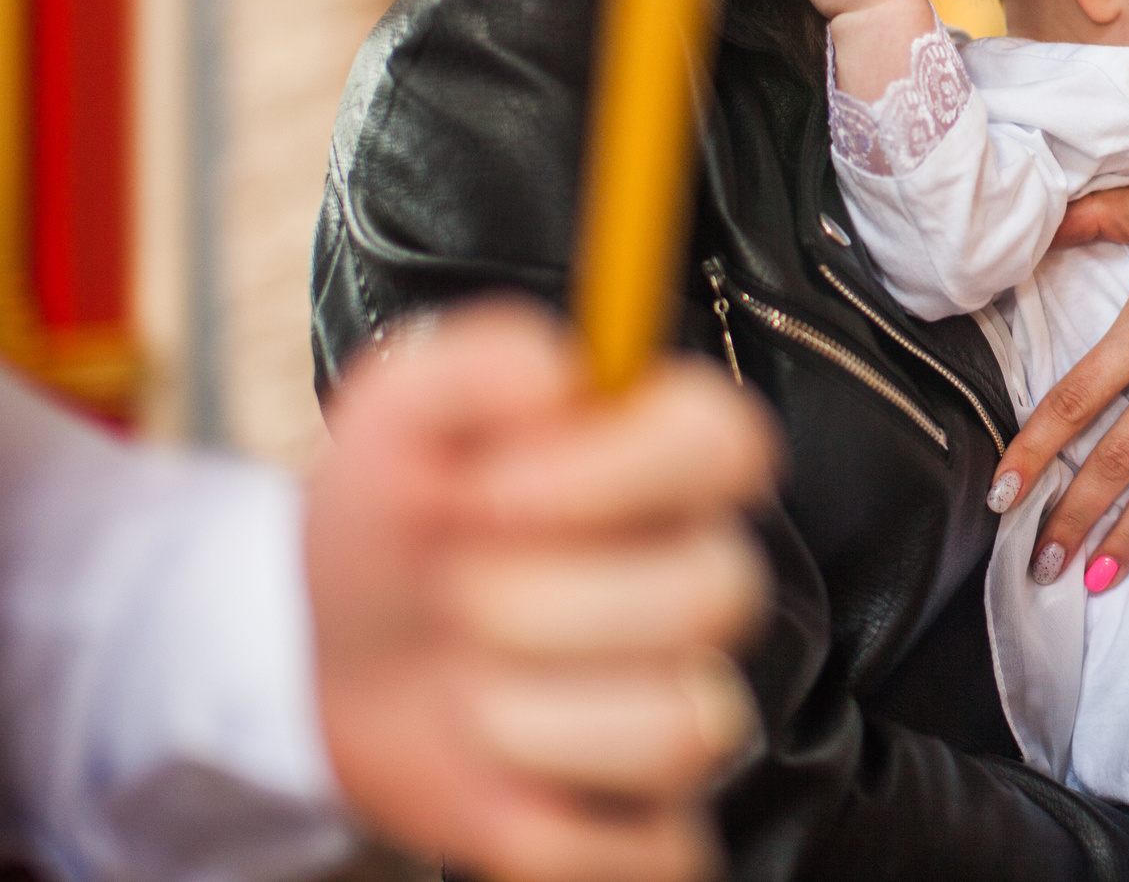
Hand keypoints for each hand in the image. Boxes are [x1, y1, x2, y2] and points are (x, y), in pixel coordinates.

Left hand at [308, 302, 777, 881]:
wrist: (327, 654)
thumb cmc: (394, 520)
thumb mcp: (400, 411)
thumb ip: (478, 362)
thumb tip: (563, 372)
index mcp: (666, 467)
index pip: (735, 445)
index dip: (618, 474)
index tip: (488, 489)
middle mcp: (700, 579)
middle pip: (716, 597)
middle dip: (542, 607)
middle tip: (456, 594)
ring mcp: (683, 702)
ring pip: (691, 730)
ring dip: (533, 722)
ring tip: (468, 694)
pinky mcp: (652, 817)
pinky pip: (657, 852)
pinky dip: (547, 838)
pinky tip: (493, 786)